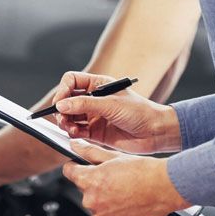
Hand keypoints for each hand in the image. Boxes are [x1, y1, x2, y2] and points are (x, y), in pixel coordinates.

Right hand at [52, 71, 180, 153]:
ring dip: (66, 122)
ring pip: (70, 117)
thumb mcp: (110, 104)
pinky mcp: (96, 132)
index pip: (72, 81)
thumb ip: (84, 104)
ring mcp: (94, 116)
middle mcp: (94, 100)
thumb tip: (61, 105)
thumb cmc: (139, 112)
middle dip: (62, 109)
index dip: (63, 90)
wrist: (155, 132)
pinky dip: (73, 133)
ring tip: (70, 128)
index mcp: (98, 85)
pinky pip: (77, 131)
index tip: (59, 102)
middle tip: (62, 118)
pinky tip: (76, 134)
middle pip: (68, 100)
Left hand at [63, 141, 189, 215]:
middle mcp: (92, 200)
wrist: (165, 188)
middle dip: (95, 185)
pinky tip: (127, 205)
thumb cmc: (144, 171)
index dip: (76, 167)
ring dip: (105, 201)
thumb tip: (75, 146)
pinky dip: (114, 215)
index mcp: (90, 180)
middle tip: (114, 180)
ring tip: (124, 192)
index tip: (80, 167)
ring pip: (96, 206)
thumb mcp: (114, 156)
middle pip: (84, 190)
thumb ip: (90, 152)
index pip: (69, 172)